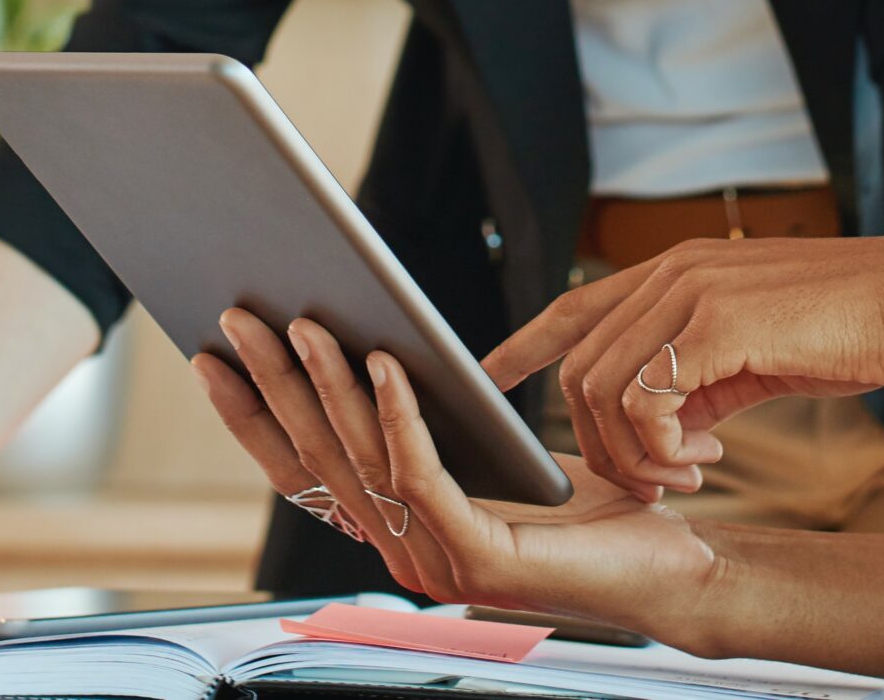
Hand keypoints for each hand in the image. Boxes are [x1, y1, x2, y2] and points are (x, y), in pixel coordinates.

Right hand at [191, 311, 718, 636]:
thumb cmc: (593, 508)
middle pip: (317, 458)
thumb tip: (377, 347)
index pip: (303, 472)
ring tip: (306, 322)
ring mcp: (436, 562)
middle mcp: (403, 553)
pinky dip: (398, 414)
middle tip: (239, 317)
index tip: (212, 356)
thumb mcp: (494, 453)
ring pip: (361, 460)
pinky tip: (386, 362)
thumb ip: (437, 425)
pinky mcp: (480, 558)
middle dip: (271, 383)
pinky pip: (423, 474)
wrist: (671, 564)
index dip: (252, 416)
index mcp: (398, 530)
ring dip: (326, 385)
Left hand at [479, 236, 883, 500]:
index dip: (525, 343)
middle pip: (580, 365)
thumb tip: (661, 423)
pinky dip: (660, 448)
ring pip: (602, 388)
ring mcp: (692, 291)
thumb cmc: (851, 328)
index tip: (489, 376)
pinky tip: (706, 459)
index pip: (577, 303)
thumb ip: (699, 372)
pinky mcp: (717, 323)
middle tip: (658, 480)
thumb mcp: (756, 349)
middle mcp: (675, 269)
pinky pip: (646, 401)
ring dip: (632, 454)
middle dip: (599, 440)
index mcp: (681, 267)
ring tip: (685, 476)